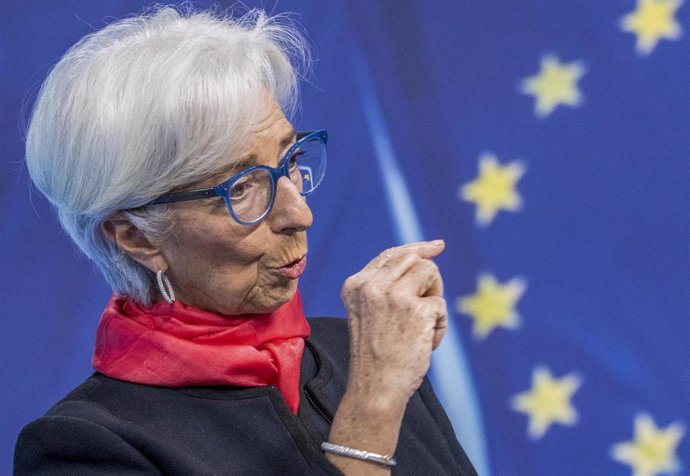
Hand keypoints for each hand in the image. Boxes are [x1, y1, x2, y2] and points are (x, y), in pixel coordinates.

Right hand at [341, 240, 447, 403]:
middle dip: (429, 279)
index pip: (390, 255)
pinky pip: (441, 303)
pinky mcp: (416, 309)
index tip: (437, 246)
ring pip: (430, 272)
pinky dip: (440, 325)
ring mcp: (393, 295)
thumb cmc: (376, 358)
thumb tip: (422, 259)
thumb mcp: (368, 314)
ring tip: (424, 328)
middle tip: (427, 309)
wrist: (375, 389)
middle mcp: (371, 285)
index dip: (417, 248)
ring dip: (435, 299)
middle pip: (414, 258)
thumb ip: (384, 288)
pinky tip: (426, 343)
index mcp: (355, 286)